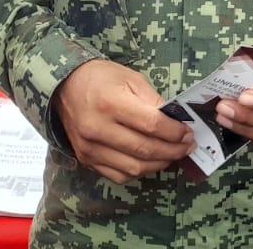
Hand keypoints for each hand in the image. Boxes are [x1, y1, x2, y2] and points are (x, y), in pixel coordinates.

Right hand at [52, 59, 193, 183]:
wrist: (64, 86)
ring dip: (158, 164)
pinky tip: (150, 162)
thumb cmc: (101, 77)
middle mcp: (98, 129)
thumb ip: (153, 100)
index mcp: (111, 103)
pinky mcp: (86, 159)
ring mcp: (90, 148)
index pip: (151, 125)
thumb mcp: (130, 78)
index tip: (188, 133)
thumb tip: (176, 120)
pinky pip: (118, 175)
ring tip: (172, 155)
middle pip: (144, 149)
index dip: (174, 132)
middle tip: (187, 147)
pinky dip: (138, 172)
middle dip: (172, 151)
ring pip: (133, 168)